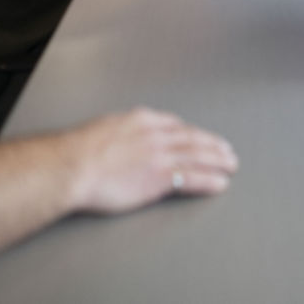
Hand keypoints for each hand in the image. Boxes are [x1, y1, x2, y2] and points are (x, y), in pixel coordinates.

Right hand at [67, 108, 238, 213]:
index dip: (191, 132)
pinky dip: (209, 180)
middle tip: (227, 150)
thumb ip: (121, 131)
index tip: (200, 137)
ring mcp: (160, 155)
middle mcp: (156, 134)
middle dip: (212, 144)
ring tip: (231, 165)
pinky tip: (220, 183)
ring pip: (198, 156)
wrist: (72, 166)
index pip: (175, 124)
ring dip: (218, 161)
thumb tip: (121, 138)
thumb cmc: (77, 152)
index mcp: (142, 119)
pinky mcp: (160, 176)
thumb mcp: (104, 128)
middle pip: (193, 138)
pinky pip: (192, 178)